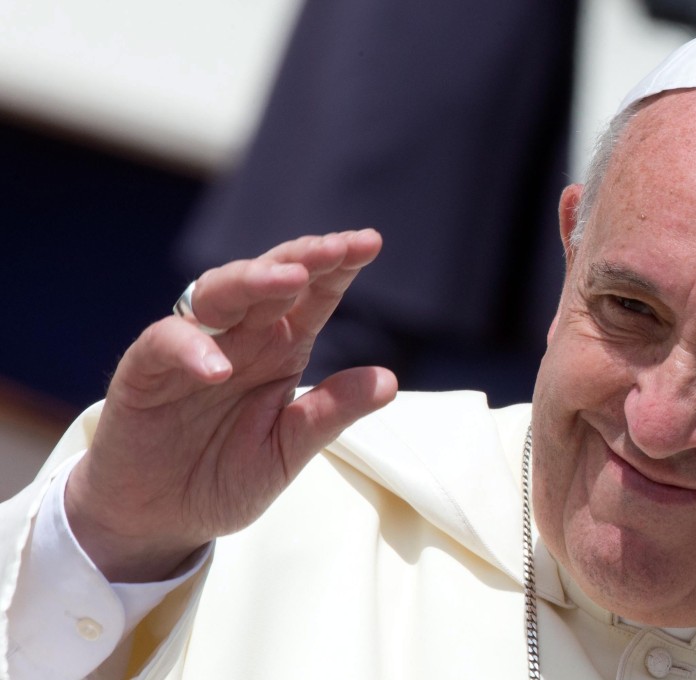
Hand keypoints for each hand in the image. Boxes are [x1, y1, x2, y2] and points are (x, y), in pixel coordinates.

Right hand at [64, 231, 397, 581]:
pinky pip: (166, 344)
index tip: (369, 243)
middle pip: (270, 279)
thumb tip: (389, 381)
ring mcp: (193, 347)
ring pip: (218, 293)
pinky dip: (191, 349)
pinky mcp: (145, 371)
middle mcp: (241, 337)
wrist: (160, 519)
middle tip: (335, 247)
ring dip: (253, 281)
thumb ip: (330, 412)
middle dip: (303, 258)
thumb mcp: (289, 450)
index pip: (314, 295)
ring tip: (289, 279)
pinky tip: (219, 369)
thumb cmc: (224, 476)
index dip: (338, 265)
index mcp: (281, 347)